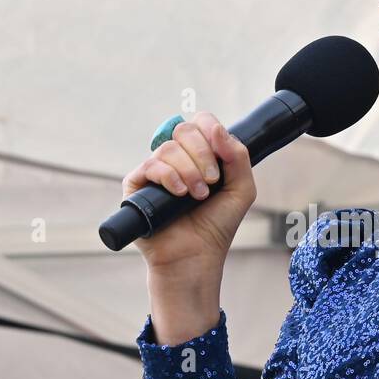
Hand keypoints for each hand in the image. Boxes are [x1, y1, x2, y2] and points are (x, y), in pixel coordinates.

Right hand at [121, 111, 255, 271]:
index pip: (200, 123)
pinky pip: (151, 165)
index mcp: (199, 154)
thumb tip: (217, 128)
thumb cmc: (217, 225)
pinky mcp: (137, 185)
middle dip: (202, 153)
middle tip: (211, 181)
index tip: (222, 158)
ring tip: (198, 196)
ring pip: (168, 148)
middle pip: (184, 129)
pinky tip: (180, 194)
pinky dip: (170, 176)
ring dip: (189, 171)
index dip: (211, 132)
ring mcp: (155, 170)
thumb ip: (238, 155)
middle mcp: (176, 159)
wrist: (196, 255)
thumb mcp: (241, 188)